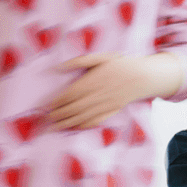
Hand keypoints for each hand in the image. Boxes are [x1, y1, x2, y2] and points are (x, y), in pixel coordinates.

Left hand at [46, 54, 160, 130]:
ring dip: (67, 123)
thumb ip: (78, 62)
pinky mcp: (112, 111)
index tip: (44, 107)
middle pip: (73, 107)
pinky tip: (74, 127)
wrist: (143, 76)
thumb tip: (58, 68)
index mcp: (92, 81)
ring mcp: (105, 105)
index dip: (56, 102)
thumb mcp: (99, 57)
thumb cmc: (119, 65)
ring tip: (54, 128)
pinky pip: (96, 120)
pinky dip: (84, 125)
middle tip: (44, 121)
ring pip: (82, 116)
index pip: (69, 94)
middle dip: (58, 115)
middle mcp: (97, 95)